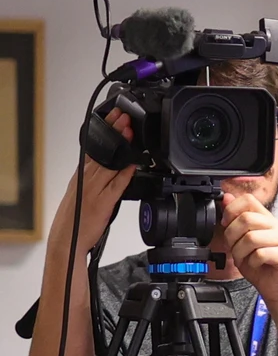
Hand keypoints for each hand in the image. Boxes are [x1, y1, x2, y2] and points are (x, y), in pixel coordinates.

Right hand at [53, 109, 136, 250]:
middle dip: (113, 133)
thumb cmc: (76, 218)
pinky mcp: (103, 202)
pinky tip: (133, 164)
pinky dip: (125, 174)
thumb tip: (113, 167)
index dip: (105, 132)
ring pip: (108, 163)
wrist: (66, 238)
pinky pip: (116, 185)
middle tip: (124, 118)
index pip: (94, 147)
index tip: (115, 117)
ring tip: (130, 132)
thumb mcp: (83, 192)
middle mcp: (86, 178)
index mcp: (81, 174)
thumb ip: (97, 178)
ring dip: (120, 147)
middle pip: (101, 150)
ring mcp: (94, 189)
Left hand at [220, 192, 277, 305]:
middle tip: (233, 246)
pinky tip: (255, 264)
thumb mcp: (240, 240)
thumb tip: (226, 198)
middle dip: (232, 235)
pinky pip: (260, 254)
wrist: (274, 287)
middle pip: (247, 218)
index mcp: (267, 219)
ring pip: (251, 237)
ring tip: (243, 257)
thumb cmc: (259, 265)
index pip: (248, 200)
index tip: (226, 223)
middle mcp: (277, 226)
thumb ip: (235, 219)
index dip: (231, 210)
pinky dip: (252, 262)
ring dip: (240, 251)